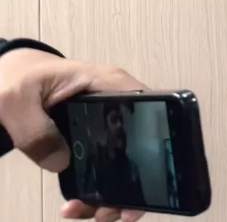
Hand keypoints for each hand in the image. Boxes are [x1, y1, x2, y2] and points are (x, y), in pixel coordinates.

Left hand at [0, 48, 147, 221]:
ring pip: (125, 161)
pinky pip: (105, 166)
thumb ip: (35, 130)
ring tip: (96, 213)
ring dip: (115, 193)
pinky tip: (78, 204)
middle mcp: (116, 104)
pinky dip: (97, 190)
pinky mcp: (94, 139)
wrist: (8, 79)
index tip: (143, 176)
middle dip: (134, 182)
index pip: (148, 108)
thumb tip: (59, 163)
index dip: (153, 141)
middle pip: (141, 143)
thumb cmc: (18, 79)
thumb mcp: (17, 102)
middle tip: (115, 209)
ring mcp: (106, 123)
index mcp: (107, 84)